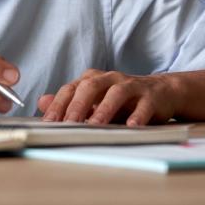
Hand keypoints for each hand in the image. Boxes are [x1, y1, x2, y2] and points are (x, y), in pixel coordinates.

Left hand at [37, 69, 179, 125]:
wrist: (162, 92)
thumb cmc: (123, 100)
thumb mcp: (95, 101)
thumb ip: (70, 102)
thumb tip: (42, 103)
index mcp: (93, 79)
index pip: (71, 89)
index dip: (59, 105)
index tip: (48, 123)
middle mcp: (110, 78)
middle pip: (90, 87)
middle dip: (77, 106)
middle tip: (68, 124)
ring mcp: (131, 86)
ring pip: (116, 93)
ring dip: (104, 109)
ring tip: (95, 125)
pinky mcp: (151, 96)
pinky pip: (144, 105)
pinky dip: (137, 115)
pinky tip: (131, 126)